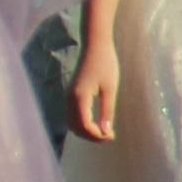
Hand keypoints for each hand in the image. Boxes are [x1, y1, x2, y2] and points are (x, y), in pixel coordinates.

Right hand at [69, 16, 120, 144]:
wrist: (95, 45)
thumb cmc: (105, 64)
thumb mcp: (110, 89)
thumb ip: (107, 111)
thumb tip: (106, 132)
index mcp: (80, 97)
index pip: (85, 126)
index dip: (97, 135)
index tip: (112, 135)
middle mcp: (70, 99)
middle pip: (76, 128)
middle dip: (92, 136)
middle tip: (110, 135)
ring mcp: (69, 96)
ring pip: (72, 124)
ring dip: (86, 131)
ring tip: (104, 130)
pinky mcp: (71, 94)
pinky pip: (72, 116)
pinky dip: (82, 124)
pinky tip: (96, 123)